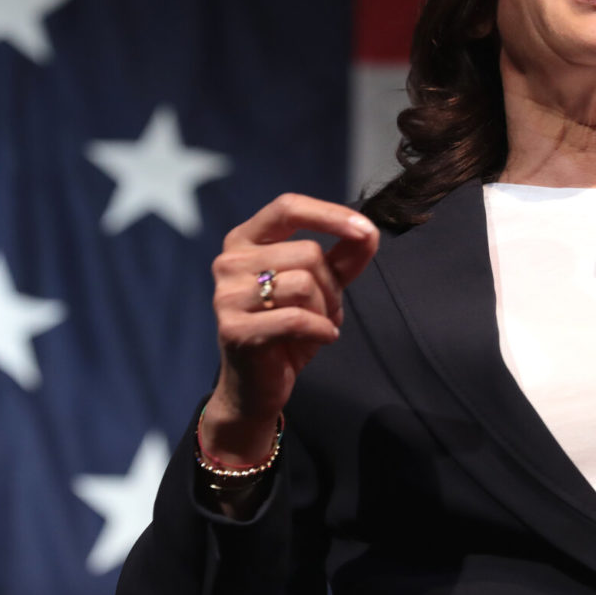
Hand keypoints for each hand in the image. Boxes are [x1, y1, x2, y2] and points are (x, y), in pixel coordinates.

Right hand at [202, 194, 379, 463]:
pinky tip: (320, 338)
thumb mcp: (321, 287)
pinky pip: (297, 319)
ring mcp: (227, 296)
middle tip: (326, 310)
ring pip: (304, 284)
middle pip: (306, 252)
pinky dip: (321, 330)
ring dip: (326, 309)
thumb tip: (368, 231)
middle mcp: (229, 261)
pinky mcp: (234, 329)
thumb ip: (343, 257)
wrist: (257, 386)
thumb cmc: (288, 330)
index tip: (365, 230)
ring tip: (318, 325)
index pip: (287, 208)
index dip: (329, 215)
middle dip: (331, 284)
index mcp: (245, 240)